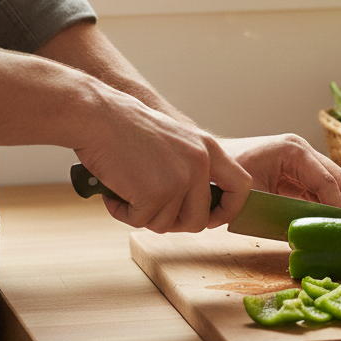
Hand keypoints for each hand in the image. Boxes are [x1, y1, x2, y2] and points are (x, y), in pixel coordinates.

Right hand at [73, 86, 252, 232]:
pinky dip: (123, 213)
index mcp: (209, 149)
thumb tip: (196, 206)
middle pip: (199, 220)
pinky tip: (114, 192)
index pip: (241, 186)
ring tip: (126, 190)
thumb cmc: (128, 129)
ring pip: (166, 224)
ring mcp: (179, 180)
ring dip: (142, 215)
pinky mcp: (155, 193)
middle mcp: (200, 164)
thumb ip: (192, 167)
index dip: (229, 209)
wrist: (98, 116)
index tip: (212, 218)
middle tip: (149, 209)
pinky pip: (140, 221)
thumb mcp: (176, 140)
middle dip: (172, 222)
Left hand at [218, 134, 340, 212]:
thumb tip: (308, 233)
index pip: (326, 181)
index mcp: (293, 151)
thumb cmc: (224, 179)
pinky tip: (336, 224)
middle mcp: (302, 151)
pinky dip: (329, 206)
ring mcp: (301, 160)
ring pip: (333, 183)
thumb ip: (282, 212)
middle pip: (337, 178)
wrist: (207, 167)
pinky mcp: (296, 172)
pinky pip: (319, 189)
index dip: (340, 206)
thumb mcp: (253, 198)